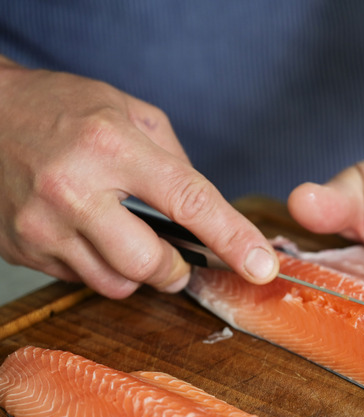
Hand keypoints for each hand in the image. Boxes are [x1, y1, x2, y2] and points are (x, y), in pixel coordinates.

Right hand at [0, 57, 277, 297]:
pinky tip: (90, 235)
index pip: (189, 202)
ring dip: (139, 273)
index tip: (261, 265)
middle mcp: (74, 190)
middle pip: (151, 263)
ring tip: (128, 238)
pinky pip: (80, 280)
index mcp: (112, 146)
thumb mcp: (128, 112)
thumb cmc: (61, 108)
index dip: (232, 238)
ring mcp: (42, 226)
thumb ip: (174, 162)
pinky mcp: (22, 249)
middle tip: (182, 259)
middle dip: (178, 269)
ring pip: (116, 284)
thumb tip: (206, 213)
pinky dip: (100, 267)